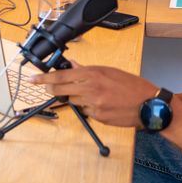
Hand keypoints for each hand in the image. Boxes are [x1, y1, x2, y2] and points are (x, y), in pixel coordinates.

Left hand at [31, 64, 156, 127]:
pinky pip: (86, 111)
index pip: (61, 76)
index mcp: (92, 74)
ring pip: (74, 101)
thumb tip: (73, 65)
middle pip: (61, 90)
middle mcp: (90, 89)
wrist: (148, 105)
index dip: (44, 78)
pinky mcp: (97, 117)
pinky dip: (89, 107)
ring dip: (76, 97)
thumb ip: (88, 69)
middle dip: (52, 89)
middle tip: (48, 88)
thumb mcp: (109, 71)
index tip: (33, 79)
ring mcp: (93, 105)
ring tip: (93, 94)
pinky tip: (102, 104)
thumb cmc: (131, 85)